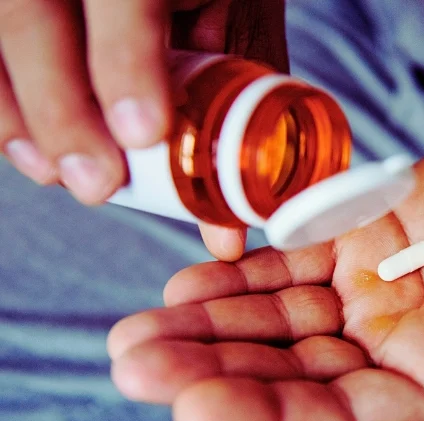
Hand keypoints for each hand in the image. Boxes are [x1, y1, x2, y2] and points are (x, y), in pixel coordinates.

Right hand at [0, 0, 286, 259]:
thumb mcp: (238, 38)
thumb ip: (237, 115)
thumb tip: (224, 233)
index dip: (126, 60)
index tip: (144, 133)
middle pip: (34, 13)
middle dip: (59, 107)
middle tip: (97, 183)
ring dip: (18, 114)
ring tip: (57, 175)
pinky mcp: (7, 9)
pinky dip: (1, 106)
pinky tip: (32, 152)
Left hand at [107, 123, 423, 420]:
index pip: (344, 418)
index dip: (272, 415)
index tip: (196, 406)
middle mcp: (396, 349)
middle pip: (290, 371)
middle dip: (213, 369)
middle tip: (136, 363)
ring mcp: (375, 293)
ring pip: (278, 319)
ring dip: (210, 325)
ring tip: (140, 331)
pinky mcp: (365, 238)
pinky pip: (291, 261)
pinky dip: (242, 272)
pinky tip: (189, 283)